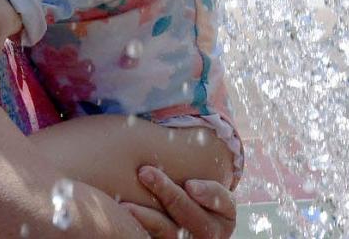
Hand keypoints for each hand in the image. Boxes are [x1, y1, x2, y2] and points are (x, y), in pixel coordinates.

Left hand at [121, 166, 235, 238]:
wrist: (178, 214)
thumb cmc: (188, 185)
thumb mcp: (200, 176)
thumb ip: (193, 163)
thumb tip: (179, 121)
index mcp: (224, 214)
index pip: (223, 203)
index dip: (208, 194)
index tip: (190, 184)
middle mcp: (211, 232)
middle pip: (195, 218)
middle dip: (171, 196)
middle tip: (145, 172)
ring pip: (172, 234)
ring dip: (149, 218)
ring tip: (126, 206)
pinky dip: (140, 229)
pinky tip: (124, 217)